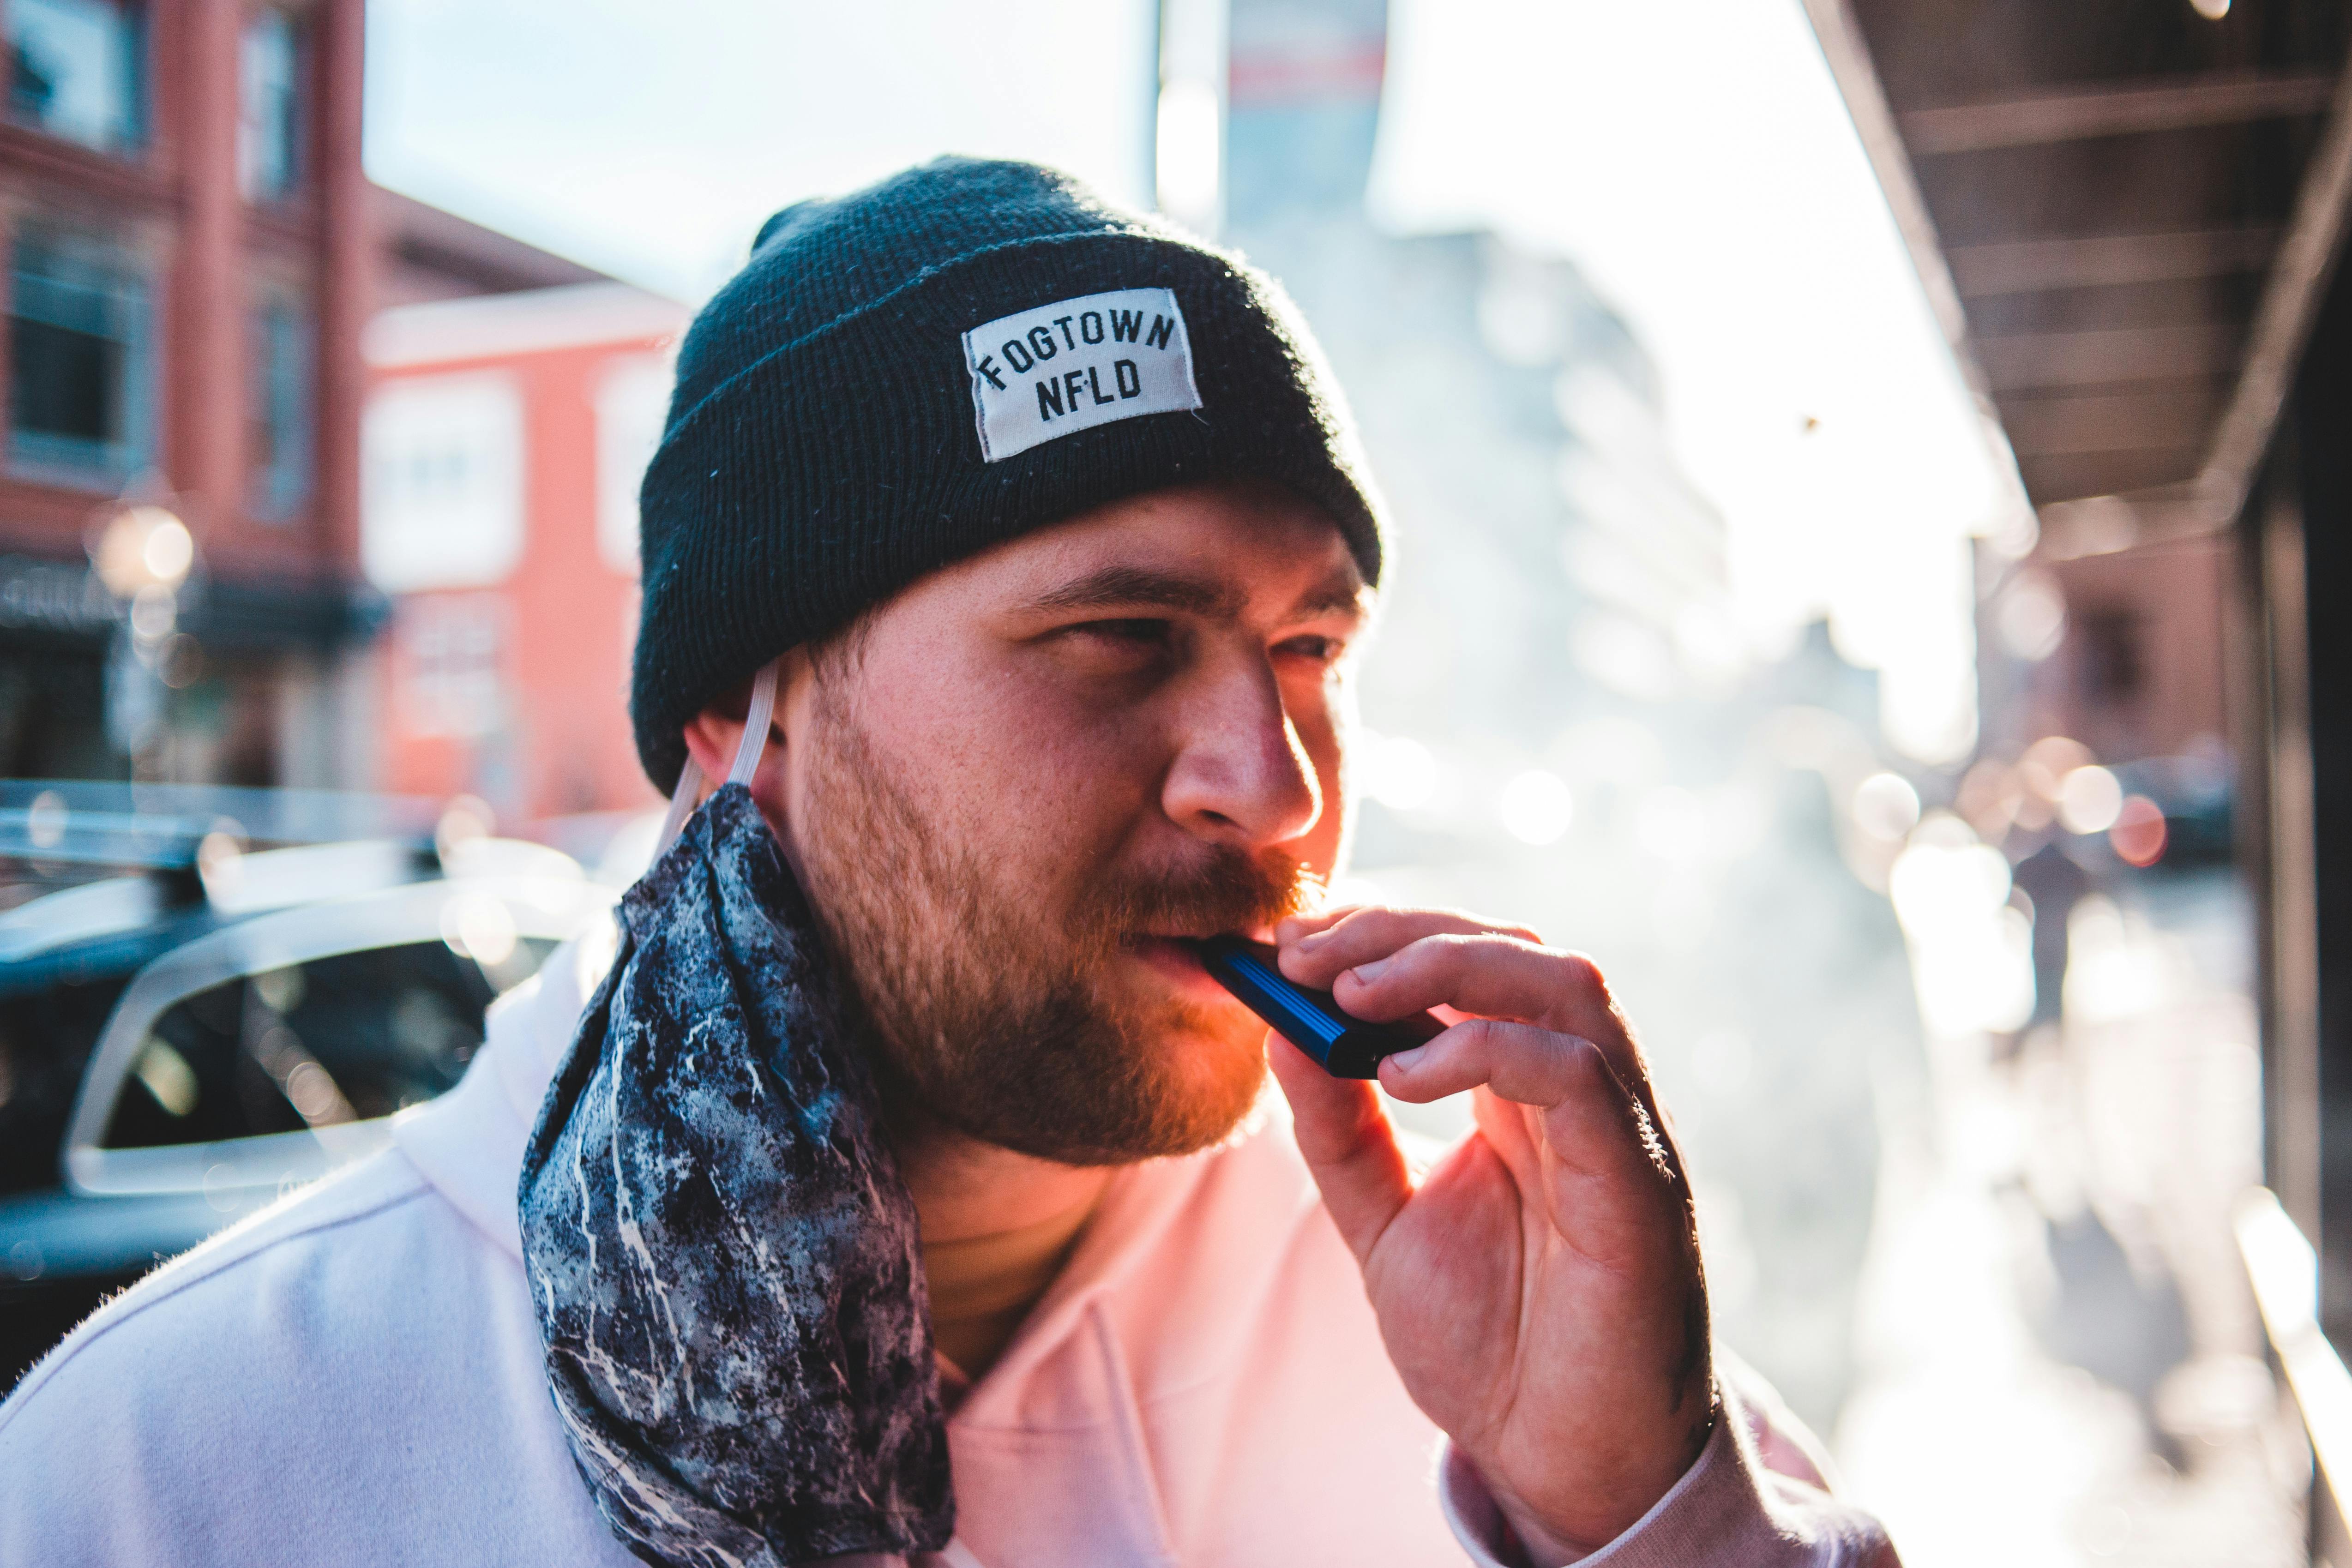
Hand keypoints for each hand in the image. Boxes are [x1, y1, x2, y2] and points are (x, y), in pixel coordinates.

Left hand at [1268, 906, 1712, 1562]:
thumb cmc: (1493, 1346)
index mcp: (1523, 1094)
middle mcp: (1580, 1093)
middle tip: (1304, 949)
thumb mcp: (1382, 1222)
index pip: (1469, 966)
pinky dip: (1488, 1049)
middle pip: (1514, 949)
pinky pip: (1580, 1072)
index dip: (1381, 935)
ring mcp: (1619, 1130)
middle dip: (1402, 931)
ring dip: (1449, 964)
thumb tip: (1280, 1026)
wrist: (1561, 1462)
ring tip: (1351, 990)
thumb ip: (1340, 1129)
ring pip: (1563, 983)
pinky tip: (1405, 1075)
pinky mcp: (1640, 1181)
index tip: (1287, 941)